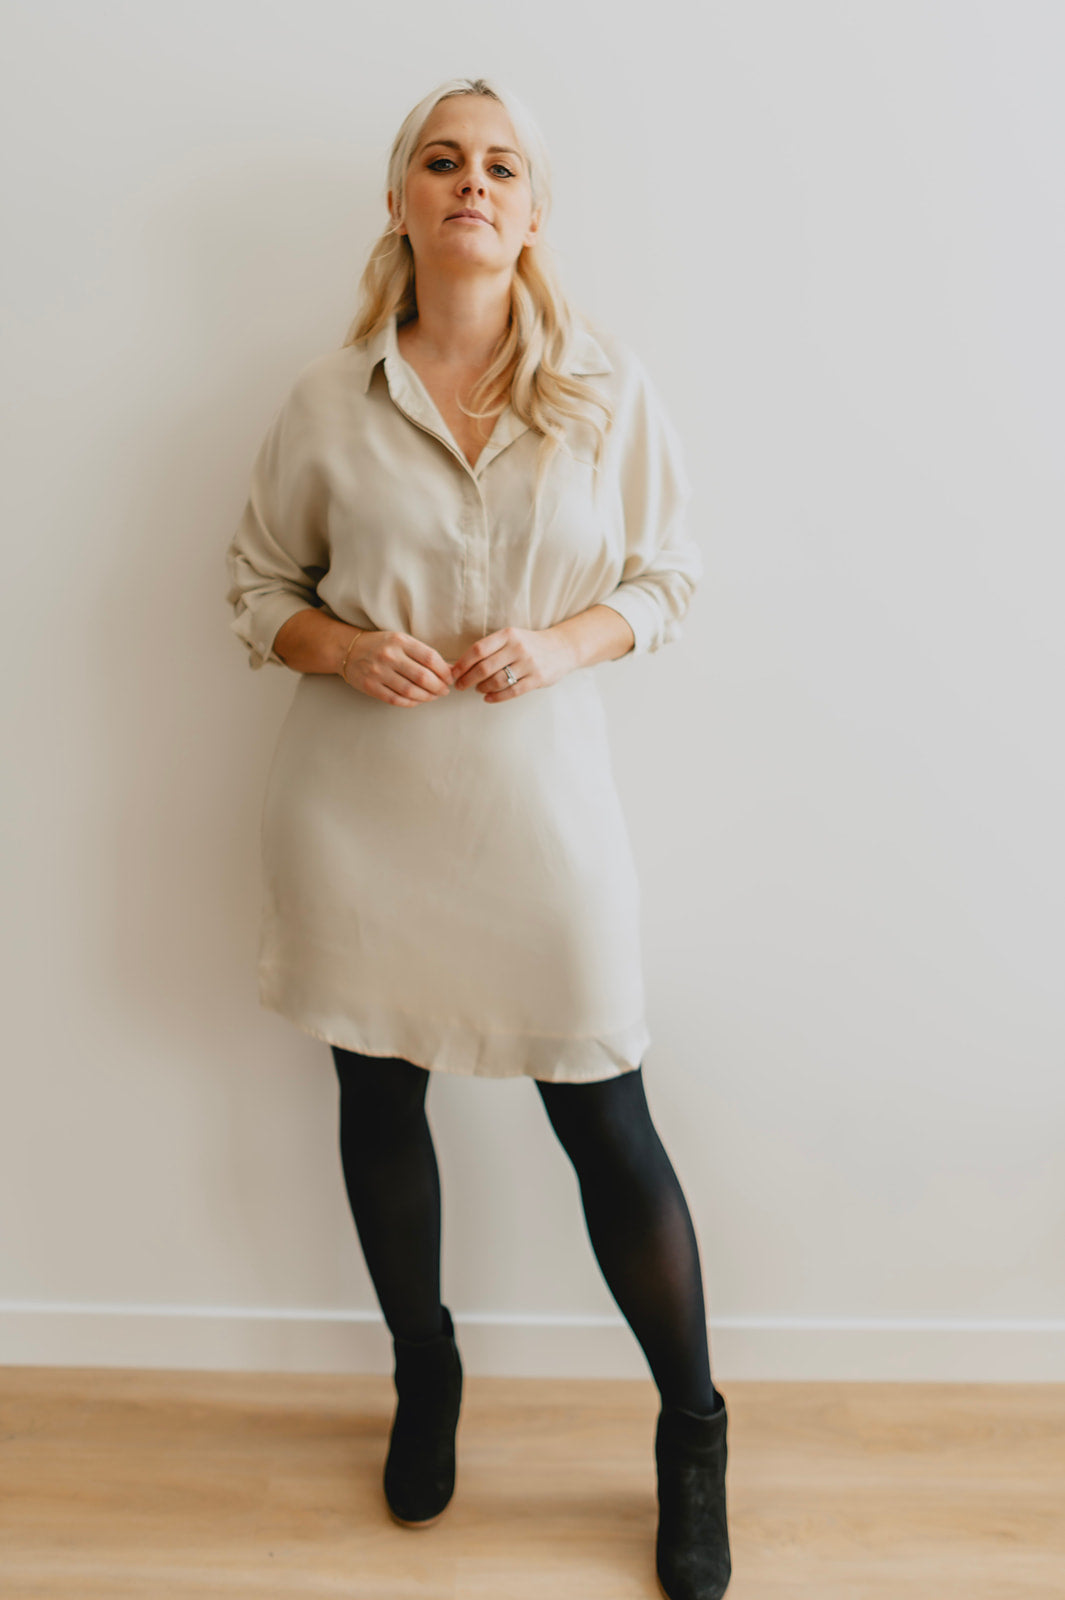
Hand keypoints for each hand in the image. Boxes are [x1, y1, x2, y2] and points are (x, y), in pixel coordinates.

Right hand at [340, 629, 453, 707]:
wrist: (348, 650)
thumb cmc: (381, 646)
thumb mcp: (402, 642)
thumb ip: (423, 654)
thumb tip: (450, 669)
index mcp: (400, 641)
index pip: (430, 658)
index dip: (444, 671)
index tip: (450, 678)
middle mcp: (389, 655)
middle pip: (422, 676)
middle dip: (439, 687)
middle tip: (444, 690)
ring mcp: (378, 672)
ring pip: (410, 691)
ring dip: (427, 697)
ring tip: (433, 696)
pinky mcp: (370, 686)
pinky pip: (396, 699)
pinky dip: (411, 702)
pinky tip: (418, 700)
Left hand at [448, 626, 578, 702]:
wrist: (562, 648)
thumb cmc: (529, 644)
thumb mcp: (511, 637)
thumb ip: (491, 648)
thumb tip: (461, 665)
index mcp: (508, 635)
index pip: (478, 650)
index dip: (462, 664)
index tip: (454, 673)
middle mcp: (518, 648)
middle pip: (484, 668)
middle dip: (468, 679)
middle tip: (460, 686)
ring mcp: (529, 664)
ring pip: (497, 681)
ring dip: (482, 688)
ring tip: (478, 689)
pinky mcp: (537, 679)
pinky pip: (512, 691)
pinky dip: (496, 697)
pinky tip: (488, 698)